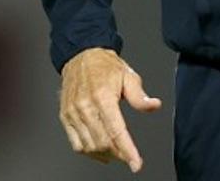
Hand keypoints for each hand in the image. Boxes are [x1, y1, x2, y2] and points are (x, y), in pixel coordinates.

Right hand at [59, 47, 161, 172]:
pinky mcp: (65, 117)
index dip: (127, 150)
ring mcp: (73, 114)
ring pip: (88, 146)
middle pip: (103, 142)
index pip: (117, 131)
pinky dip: (89, 152)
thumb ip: (140, 96)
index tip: (136, 163)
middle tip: (130, 156)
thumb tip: (154, 106)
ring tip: (117, 154)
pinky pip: (76, 143)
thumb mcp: (129, 76)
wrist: (82, 56)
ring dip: (104, 155)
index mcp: (102, 97)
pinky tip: (100, 151)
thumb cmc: (105, 66)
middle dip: (119, 154)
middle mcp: (85, 107)